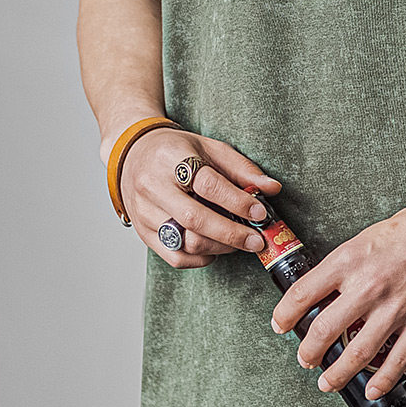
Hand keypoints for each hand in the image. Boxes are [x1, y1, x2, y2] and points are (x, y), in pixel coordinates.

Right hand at [120, 129, 281, 268]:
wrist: (133, 156)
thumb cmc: (177, 152)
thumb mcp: (210, 148)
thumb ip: (242, 169)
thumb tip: (272, 189)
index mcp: (172, 158)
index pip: (208, 184)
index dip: (237, 201)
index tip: (260, 213)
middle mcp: (152, 186)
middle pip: (195, 218)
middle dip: (232, 234)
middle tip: (257, 240)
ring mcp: (144, 212)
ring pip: (186, 241)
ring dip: (221, 247)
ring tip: (239, 241)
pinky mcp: (143, 233)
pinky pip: (176, 257)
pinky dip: (202, 258)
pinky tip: (216, 248)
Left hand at [270, 199, 405, 399]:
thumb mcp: (368, 237)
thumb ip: (347, 264)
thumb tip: (326, 290)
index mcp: (349, 260)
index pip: (302, 293)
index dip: (285, 315)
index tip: (280, 325)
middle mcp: (368, 286)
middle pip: (323, 330)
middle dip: (308, 352)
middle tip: (304, 359)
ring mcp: (395, 308)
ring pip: (357, 352)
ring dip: (337, 373)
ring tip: (327, 381)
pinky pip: (397, 360)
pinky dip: (382, 380)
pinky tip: (372, 388)